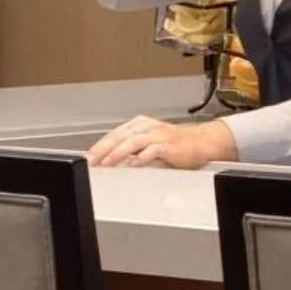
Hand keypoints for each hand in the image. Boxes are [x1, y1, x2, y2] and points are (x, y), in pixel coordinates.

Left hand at [86, 115, 235, 169]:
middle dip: (103, 149)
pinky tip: (134, 164)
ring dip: (117, 153)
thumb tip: (111, 159)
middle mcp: (146, 127)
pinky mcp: (168, 145)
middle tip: (92, 161)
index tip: (88, 157)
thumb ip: (132, 149)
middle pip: (119, 136)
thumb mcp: (149, 142)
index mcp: (139, 125)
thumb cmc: (176, 144)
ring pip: (132, 141)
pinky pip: (152, 150)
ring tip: (107, 163)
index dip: (99, 145)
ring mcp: (157, 135)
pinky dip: (142, 157)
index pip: (114, 134)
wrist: (202, 142)